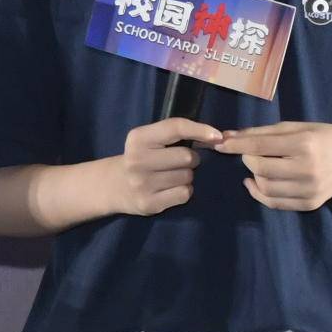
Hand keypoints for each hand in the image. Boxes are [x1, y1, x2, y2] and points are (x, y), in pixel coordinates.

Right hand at [85, 117, 220, 218]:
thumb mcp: (149, 139)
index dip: (200, 130)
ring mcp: (142, 184)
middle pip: (187, 156)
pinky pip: (184, 194)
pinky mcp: (148, 203)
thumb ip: (176, 134)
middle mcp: (137, 160)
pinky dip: (184, 191)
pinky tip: (170, 189)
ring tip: (171, 176)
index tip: (218, 136)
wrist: (113, 186)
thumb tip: (216, 137)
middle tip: (178, 162)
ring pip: (187, 177)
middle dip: (190, 159)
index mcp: (138, 138)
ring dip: (186, 176)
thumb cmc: (140, 158)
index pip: (175, 127)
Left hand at [211, 121, 331, 211]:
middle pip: (260, 169)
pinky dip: (260, 193)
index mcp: (305, 144)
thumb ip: (261, 133)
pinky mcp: (310, 204)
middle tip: (251, 153)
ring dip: (254, 176)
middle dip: (248, 160)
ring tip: (260, 166)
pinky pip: (274, 203)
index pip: (261, 146)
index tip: (219, 143)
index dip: (236, 146)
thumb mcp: (296, 127)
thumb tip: (227, 136)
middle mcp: (308, 169)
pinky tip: (257, 182)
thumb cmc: (323, 137)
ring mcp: (310, 189)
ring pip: (265, 188)